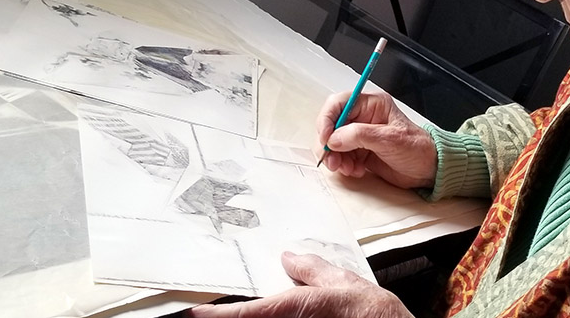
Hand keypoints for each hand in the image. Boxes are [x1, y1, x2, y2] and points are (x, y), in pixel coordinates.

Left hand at [186, 252, 412, 317]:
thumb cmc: (375, 314)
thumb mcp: (344, 283)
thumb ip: (312, 270)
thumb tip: (289, 258)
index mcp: (298, 309)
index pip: (248, 314)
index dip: (217, 315)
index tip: (194, 314)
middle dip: (236, 317)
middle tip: (216, 310)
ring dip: (256, 316)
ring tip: (241, 309)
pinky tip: (281, 312)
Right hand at [316, 91, 436, 188]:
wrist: (428, 170)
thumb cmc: (417, 148)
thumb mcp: (389, 139)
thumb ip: (360, 135)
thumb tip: (334, 138)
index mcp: (372, 105)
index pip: (338, 103)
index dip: (327, 119)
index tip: (325, 138)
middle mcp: (363, 117)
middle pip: (331, 125)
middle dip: (329, 143)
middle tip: (332, 159)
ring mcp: (360, 135)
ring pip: (334, 143)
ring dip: (335, 157)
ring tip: (346, 168)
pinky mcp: (359, 151)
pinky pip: (341, 156)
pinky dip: (344, 165)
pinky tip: (356, 170)